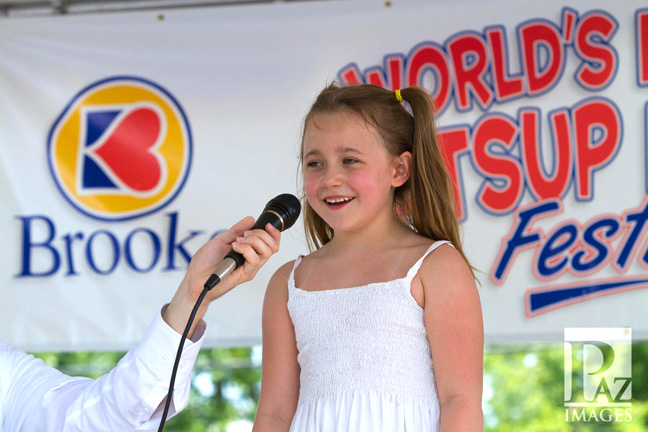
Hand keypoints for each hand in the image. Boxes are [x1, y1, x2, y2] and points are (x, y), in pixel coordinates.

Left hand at [163, 216, 280, 335]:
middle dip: (261, 235)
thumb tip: (250, 220)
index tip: (267, 225)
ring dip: (253, 241)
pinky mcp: (245, 275)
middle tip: (245, 234)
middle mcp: (252, 261)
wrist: (195, 278)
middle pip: (272, 247)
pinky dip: (245, 249)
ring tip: (237, 242)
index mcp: (250, 253)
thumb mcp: (221, 240)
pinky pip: (254, 260)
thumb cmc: (206, 263)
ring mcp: (250, 269)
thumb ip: (236, 230)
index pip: (271, 244)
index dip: (274, 234)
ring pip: (266, 252)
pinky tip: (234, 247)